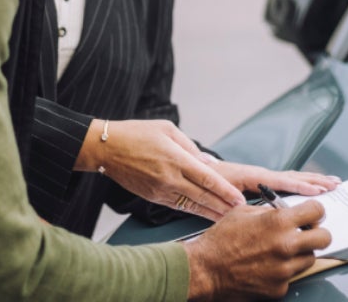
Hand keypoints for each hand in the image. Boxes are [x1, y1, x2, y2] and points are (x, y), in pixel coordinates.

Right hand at [75, 119, 244, 219]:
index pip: (207, 179)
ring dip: (211, 212)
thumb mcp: (167, 129)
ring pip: (192, 205)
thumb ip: (190, 146)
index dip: (225, 191)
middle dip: (224, 205)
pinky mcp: (153, 197)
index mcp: (175, 158)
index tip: (240, 198)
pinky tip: (205, 214)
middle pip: (203, 196)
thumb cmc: (136, 133)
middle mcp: (169, 178)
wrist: (107, 149)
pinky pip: (178, 206)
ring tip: (229, 218)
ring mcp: (160, 190)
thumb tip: (208, 162)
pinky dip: (194, 211)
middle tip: (241, 211)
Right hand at [184, 200, 329, 300]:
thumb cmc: (220, 241)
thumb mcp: (242, 212)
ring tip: (281, 251)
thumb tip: (284, 210)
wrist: (206, 269)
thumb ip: (268, 211)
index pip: (316, 211)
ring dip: (300, 254)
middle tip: (307, 233)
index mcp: (278, 222)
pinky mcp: (279, 287)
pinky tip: (268, 266)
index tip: (312, 214)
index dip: (315, 211)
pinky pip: (292, 276)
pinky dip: (284, 272)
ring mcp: (284, 269)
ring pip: (309, 258)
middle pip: (324, 238)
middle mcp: (286, 245)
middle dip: (317, 233)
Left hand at [213, 160, 340, 197]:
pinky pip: (286, 182)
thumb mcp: (215, 194)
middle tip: (335, 185)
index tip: (316, 190)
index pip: (279, 182)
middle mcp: (260, 174)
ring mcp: (262, 177)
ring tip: (332, 183)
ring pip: (292, 178)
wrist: (197, 173)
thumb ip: (229, 201)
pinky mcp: (262, 182)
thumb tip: (243, 206)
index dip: (299, 186)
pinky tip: (313, 188)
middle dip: (315, 181)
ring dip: (313, 180)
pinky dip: (302, 183)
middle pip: (292, 177)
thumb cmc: (206, 182)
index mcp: (251, 176)